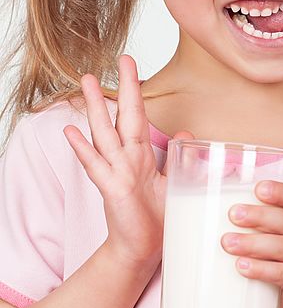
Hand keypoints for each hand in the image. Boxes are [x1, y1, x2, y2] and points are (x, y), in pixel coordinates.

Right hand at [63, 54, 193, 275]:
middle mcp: (127, 158)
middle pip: (123, 116)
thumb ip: (176, 157)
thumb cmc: (154, 217)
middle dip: (124, 87)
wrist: (141, 250)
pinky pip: (96, 166)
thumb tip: (186, 134)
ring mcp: (117, 172)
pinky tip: (71, 132)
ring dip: (96, 108)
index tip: (133, 65)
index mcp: (141, 155)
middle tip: (122, 58)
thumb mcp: (172, 182)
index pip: (138, 115)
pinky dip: (84, 150)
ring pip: (105, 133)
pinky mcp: (112, 190)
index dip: (137, 90)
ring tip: (86, 82)